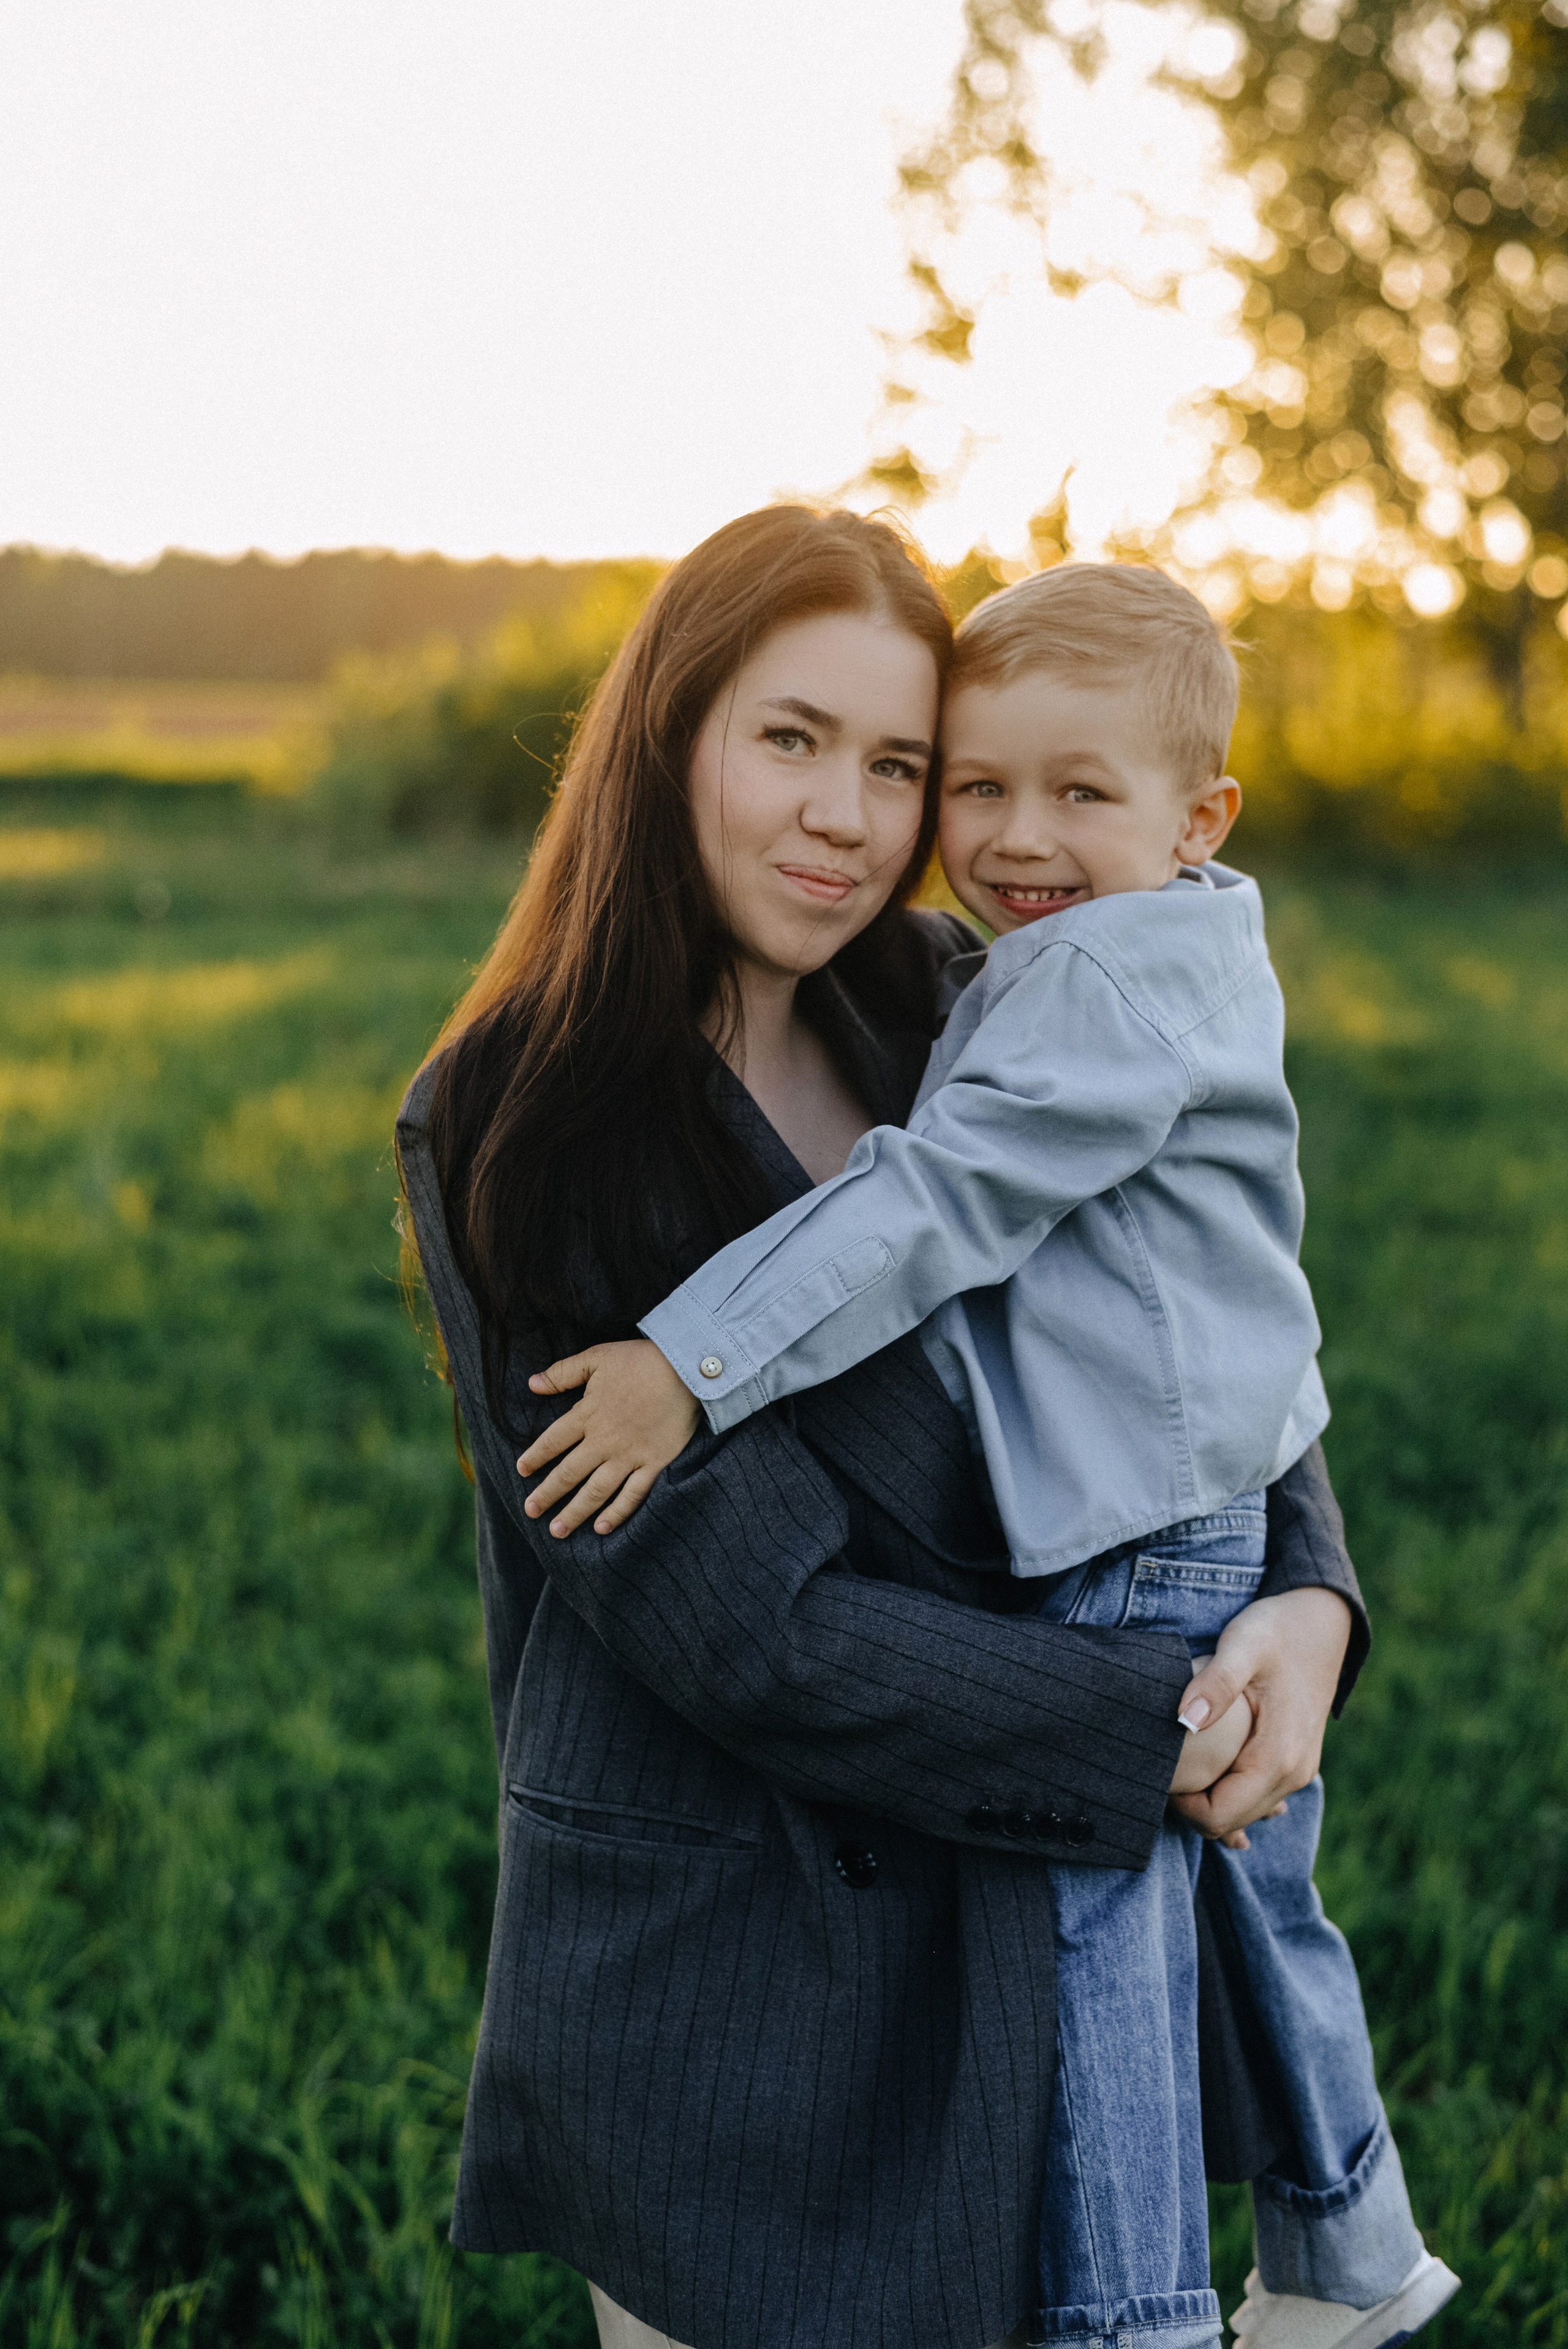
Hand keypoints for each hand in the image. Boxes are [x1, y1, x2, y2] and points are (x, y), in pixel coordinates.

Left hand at [517, 1341, 700, 1537]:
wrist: (686, 1369)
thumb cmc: (641, 1360)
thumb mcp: (596, 1357)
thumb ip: (562, 1373)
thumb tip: (531, 1384)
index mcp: (587, 1414)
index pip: (552, 1441)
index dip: (535, 1457)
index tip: (521, 1471)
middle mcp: (604, 1440)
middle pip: (568, 1473)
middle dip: (547, 1494)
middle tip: (530, 1511)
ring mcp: (629, 1455)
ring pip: (595, 1491)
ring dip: (574, 1512)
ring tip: (557, 1531)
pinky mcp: (654, 1463)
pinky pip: (633, 1494)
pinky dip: (617, 1513)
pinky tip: (602, 1527)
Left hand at [1168, 1587, 1351, 1849]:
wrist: (1322, 1623)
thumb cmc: (1278, 1630)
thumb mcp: (1243, 1644)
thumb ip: (1216, 1683)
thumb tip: (1185, 1721)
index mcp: (1278, 1757)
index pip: (1218, 1816)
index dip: (1180, 1804)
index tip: (1158, 1769)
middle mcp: (1293, 1774)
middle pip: (1229, 1822)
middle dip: (1189, 1805)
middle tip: (1160, 1765)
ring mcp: (1297, 1772)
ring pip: (1242, 1813)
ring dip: (1207, 1800)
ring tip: (1178, 1765)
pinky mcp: (1293, 1762)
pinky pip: (1256, 1799)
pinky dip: (1229, 1796)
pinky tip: (1206, 1780)